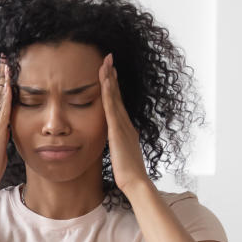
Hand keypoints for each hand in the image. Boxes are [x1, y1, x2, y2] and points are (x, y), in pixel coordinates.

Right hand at [0, 53, 13, 190]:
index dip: (4, 86)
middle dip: (2, 77)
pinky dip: (6, 99)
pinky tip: (10, 87)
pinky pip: (3, 113)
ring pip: (0, 100)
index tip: (7, 71)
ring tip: (6, 65)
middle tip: (4, 58)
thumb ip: (4, 139)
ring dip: (4, 82)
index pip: (1, 102)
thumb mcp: (1, 150)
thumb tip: (8, 132)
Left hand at [99, 52, 151, 194]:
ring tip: (105, 62)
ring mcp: (122, 126)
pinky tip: (104, 80)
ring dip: (109, 78)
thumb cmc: (130, 174)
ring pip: (114, 97)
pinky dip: (108, 92)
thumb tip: (123, 139)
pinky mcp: (117, 130)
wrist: (136, 182)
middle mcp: (126, 123)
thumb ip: (122, 144)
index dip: (114, 87)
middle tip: (108, 59)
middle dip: (112, 76)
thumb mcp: (124, 155)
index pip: (118, 104)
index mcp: (126, 129)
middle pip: (117, 95)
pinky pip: (111, 107)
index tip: (110, 73)